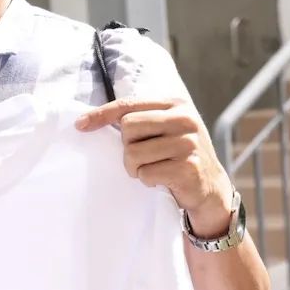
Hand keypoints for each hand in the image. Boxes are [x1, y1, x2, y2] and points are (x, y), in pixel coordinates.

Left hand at [75, 98, 233, 236]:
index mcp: (175, 104)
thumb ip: (139, 118)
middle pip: (128, 128)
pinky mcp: (188, 168)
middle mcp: (184, 119)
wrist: (210, 185)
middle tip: (140, 156)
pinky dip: (147, 181)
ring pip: (134, 153)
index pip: (128, 105)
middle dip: (127, 147)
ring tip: (151, 168)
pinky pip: (146, 174)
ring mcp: (188, 144)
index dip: (101, 114)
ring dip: (135, 167)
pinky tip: (162, 179)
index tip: (80, 125)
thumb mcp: (164, 128)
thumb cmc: (176, 155)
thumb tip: (88, 120)